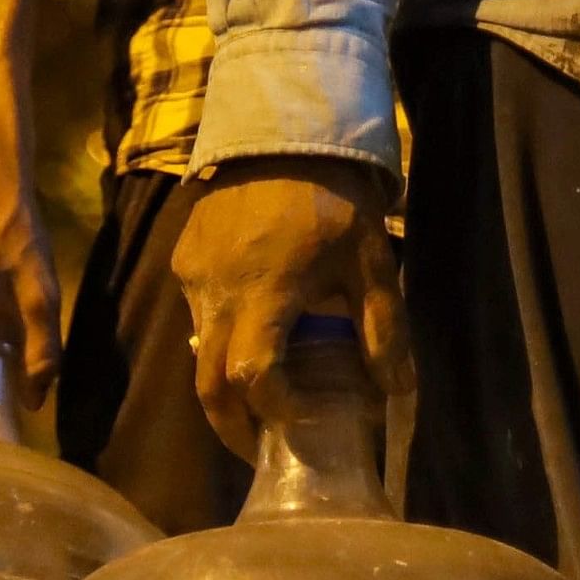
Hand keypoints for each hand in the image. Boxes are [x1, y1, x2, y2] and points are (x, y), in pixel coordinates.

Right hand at [174, 158, 410, 462]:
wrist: (280, 129)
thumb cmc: (333, 197)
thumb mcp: (371, 261)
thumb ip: (382, 330)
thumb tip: (397, 395)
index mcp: (265, 292)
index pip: (253, 376)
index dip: (277, 411)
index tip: (308, 422)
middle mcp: (216, 292)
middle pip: (209, 387)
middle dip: (235, 429)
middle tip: (264, 450)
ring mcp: (193, 278)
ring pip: (200, 353)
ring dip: (228, 385)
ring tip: (265, 394)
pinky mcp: (183, 262)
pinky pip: (197, 317)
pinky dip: (221, 341)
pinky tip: (253, 334)